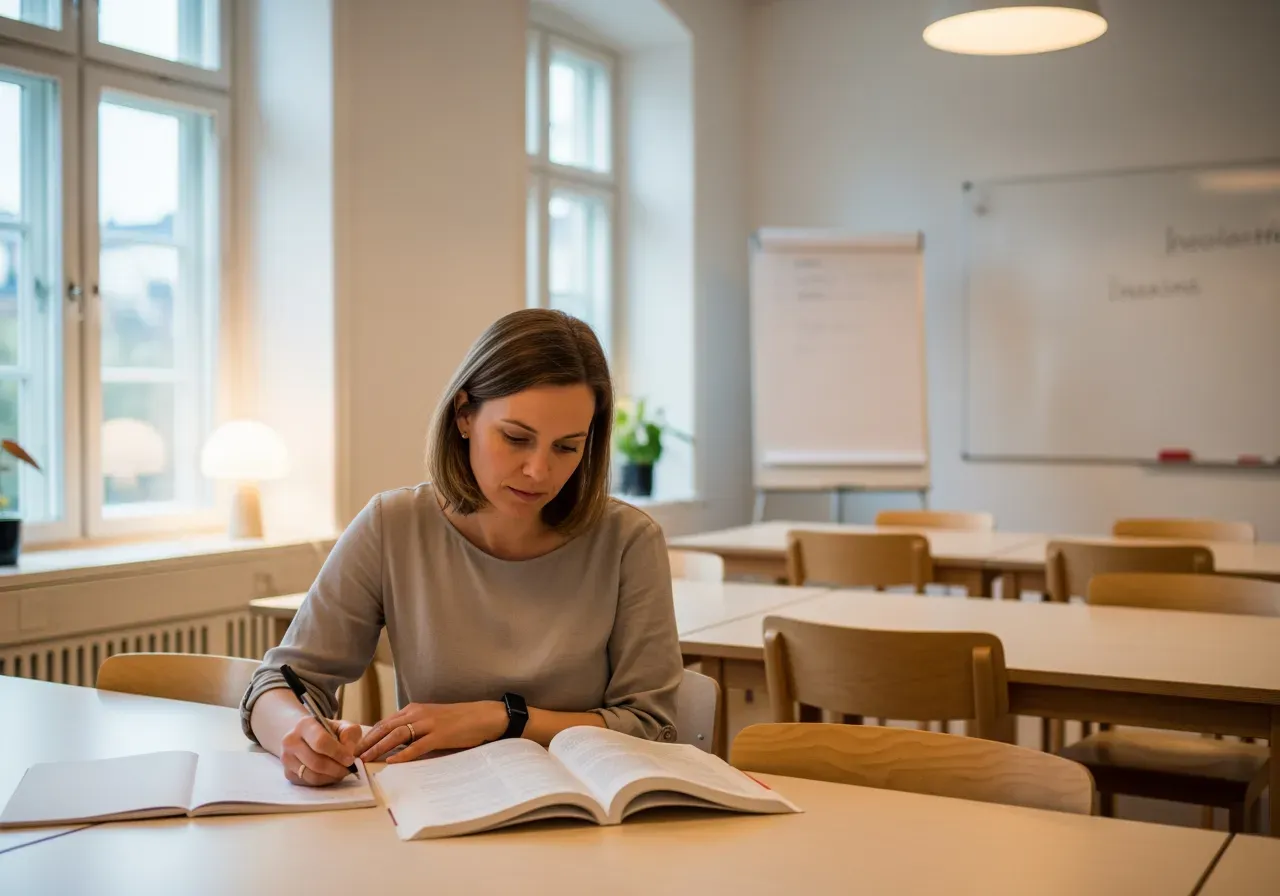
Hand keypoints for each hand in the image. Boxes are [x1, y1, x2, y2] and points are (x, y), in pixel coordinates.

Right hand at [280, 716, 361, 787]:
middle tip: (348, 768)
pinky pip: (308, 783)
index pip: (321, 742)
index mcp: (304, 724)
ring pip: (312, 775)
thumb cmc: (328, 732)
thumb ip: (350, 734)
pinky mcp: (288, 773)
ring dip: (331, 776)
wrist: (308, 738)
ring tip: (341, 771)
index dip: (338, 753)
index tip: (350, 759)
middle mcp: (290, 740)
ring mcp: (286, 758)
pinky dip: (324, 781)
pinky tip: (330, 774)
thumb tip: (349, 752)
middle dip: (337, 768)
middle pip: (316, 762)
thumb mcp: (342, 726)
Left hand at [357, 701, 508, 763]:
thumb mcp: (432, 721)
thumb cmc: (459, 721)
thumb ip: (414, 731)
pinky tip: (392, 762)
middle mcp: (418, 714)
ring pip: (397, 735)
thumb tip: (395, 747)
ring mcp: (429, 724)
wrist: (483, 716)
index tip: (355, 748)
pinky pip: (417, 746)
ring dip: (378, 748)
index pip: (385, 723)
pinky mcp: (440, 735)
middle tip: (352, 756)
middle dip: (367, 742)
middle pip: (385, 728)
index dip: (368, 735)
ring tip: (366, 759)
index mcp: (414, 710)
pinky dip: (403, 754)